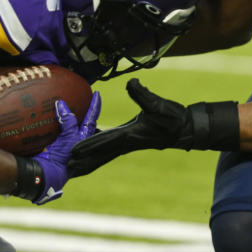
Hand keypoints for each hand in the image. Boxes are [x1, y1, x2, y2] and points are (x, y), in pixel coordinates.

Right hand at [30, 92, 100, 203]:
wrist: (45, 176)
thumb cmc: (62, 159)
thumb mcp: (69, 138)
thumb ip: (69, 121)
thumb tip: (62, 104)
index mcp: (83, 141)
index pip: (91, 120)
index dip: (95, 107)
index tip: (97, 94)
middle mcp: (75, 143)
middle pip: (81, 124)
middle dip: (84, 113)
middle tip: (84, 99)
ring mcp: (63, 145)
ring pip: (68, 127)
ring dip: (68, 117)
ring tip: (66, 105)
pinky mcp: (51, 146)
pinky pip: (53, 131)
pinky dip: (52, 123)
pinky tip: (47, 116)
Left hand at [67, 79, 238, 176]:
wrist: (185, 129)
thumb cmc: (173, 118)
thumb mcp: (158, 105)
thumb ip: (143, 94)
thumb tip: (131, 83)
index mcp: (130, 135)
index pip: (105, 141)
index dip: (89, 145)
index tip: (73, 151)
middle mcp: (126, 142)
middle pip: (100, 153)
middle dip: (84, 161)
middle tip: (66, 168)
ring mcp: (128, 143)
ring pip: (104, 153)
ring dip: (89, 160)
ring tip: (73, 165)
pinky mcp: (131, 140)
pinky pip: (109, 148)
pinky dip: (98, 151)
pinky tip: (91, 149)